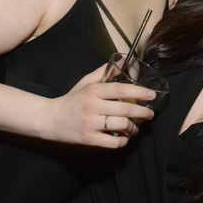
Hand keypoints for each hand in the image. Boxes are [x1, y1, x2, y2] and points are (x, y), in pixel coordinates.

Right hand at [40, 64, 155, 147]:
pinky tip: (125, 137)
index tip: (151, 94)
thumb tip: (124, 60)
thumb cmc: (72, 100)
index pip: (119, 89)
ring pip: (121, 126)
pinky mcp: (89, 139)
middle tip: (150, 113)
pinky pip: (113, 142)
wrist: (52, 120)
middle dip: (142, 112)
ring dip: (134, 127)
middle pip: (125, 109)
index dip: (138, 92)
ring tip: (136, 127)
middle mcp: (92, 106)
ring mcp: (90, 124)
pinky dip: (123, 141)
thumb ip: (105, 72)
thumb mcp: (86, 82)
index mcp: (92, 91)